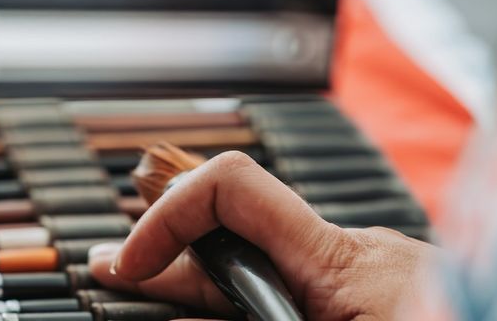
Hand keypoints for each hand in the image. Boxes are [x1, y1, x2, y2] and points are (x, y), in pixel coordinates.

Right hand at [89, 151, 434, 319]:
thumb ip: (263, 316)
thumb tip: (202, 303)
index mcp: (343, 262)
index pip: (235, 188)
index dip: (169, 213)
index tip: (131, 263)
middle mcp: (354, 250)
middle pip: (241, 228)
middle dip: (176, 247)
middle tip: (122, 270)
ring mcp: (367, 265)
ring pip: (270, 254)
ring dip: (215, 274)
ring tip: (162, 285)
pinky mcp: (374, 285)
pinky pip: (301, 273)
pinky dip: (258, 286)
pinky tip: (231, 303)